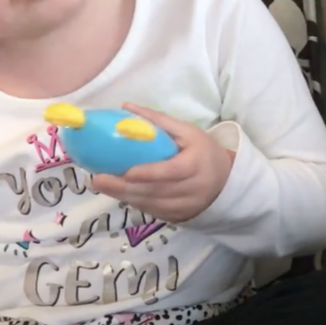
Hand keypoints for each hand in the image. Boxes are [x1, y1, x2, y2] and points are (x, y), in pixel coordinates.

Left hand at [92, 104, 235, 222]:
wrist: (227, 182)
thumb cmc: (203, 151)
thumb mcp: (187, 131)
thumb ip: (158, 120)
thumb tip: (126, 107)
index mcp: (195, 165)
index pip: (170, 172)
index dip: (148, 173)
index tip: (125, 172)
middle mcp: (191, 190)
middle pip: (155, 191)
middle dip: (124, 188)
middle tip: (98, 180)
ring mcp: (184, 207)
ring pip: (150, 204)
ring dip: (124, 197)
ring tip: (102, 186)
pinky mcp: (177, 217)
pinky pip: (152, 211)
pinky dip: (134, 203)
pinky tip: (117, 194)